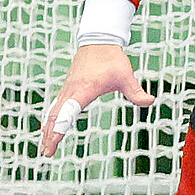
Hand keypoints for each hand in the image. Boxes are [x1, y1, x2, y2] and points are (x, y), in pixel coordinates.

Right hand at [40, 44, 155, 158]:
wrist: (99, 40)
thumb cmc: (112, 59)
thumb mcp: (126, 76)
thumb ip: (136, 92)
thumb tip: (150, 101)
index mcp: (84, 90)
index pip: (68, 113)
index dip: (59, 129)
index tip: (52, 143)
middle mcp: (71, 90)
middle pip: (55, 115)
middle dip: (49, 135)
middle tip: (46, 153)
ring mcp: (67, 89)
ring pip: (53, 111)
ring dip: (48, 128)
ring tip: (45, 146)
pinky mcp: (67, 88)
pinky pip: (55, 105)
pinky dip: (50, 118)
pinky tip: (48, 128)